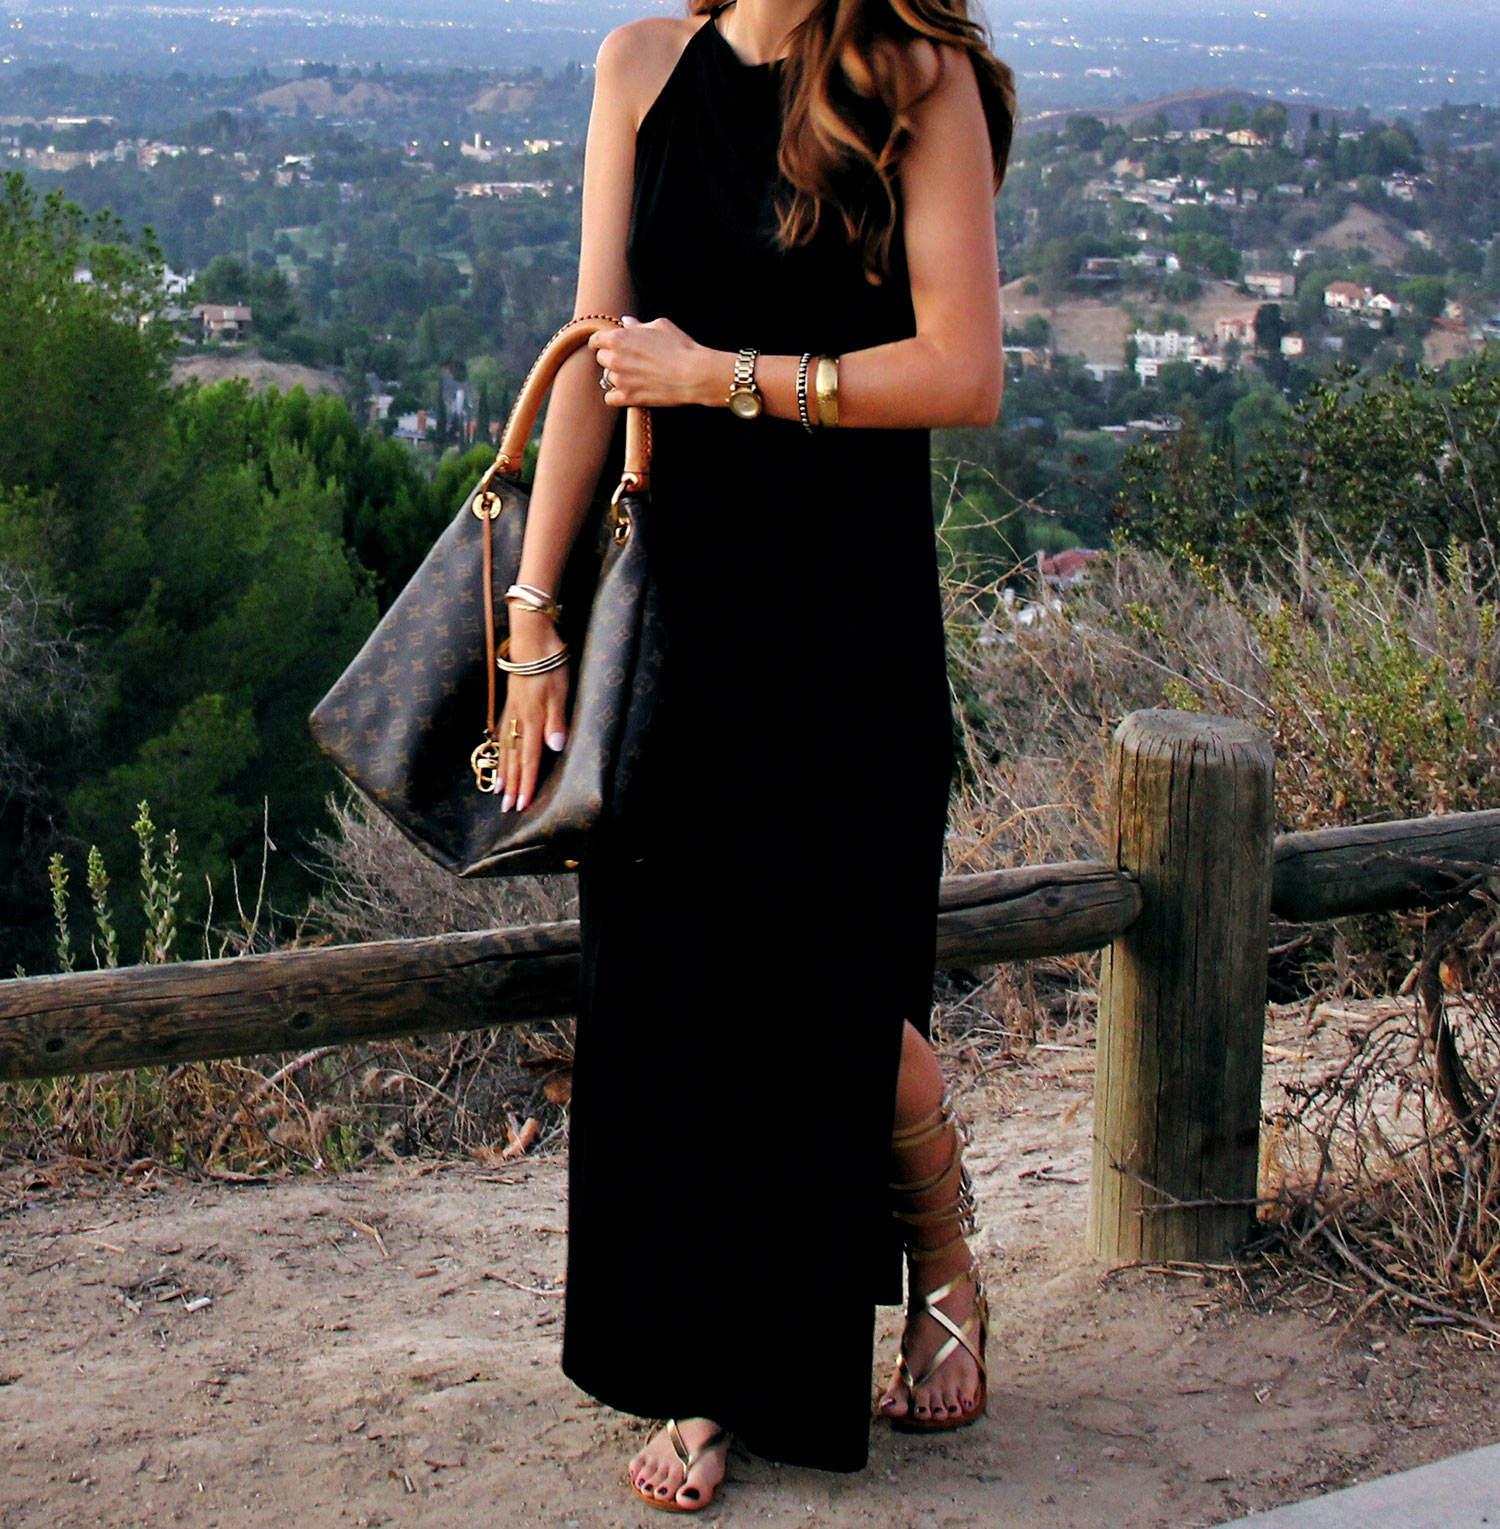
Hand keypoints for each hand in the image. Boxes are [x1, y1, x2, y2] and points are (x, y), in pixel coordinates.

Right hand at [497, 616, 569, 812]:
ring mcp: (512, 710)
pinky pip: (503, 733)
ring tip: (498, 789)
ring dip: (503, 770)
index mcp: (532, 718)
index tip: (522, 805)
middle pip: (515, 758)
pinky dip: (500, 749)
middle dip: (512, 784)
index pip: (531, 758)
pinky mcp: (510, 702)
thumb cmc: (550, 662)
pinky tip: (499, 755)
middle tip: (507, 808)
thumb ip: (557, 720)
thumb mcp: (560, 690)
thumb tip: (555, 748)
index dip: (527, 783)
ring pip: (506, 747)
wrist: (531, 636)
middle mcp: (519, 718)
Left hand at [589, 315, 724, 408]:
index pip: (596, 340)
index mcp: (619, 338)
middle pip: (601, 359)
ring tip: (635, 376)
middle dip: (611, 358)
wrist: (693, 374)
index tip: (606, 345)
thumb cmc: (679, 347)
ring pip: (607, 378)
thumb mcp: (660, 326)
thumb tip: (627, 322)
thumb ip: (638, 325)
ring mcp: (620, 380)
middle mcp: (615, 359)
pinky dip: (616, 396)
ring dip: (617, 376)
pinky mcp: (628, 398)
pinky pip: (610, 398)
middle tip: (628, 360)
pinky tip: (627, 391)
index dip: (602, 341)